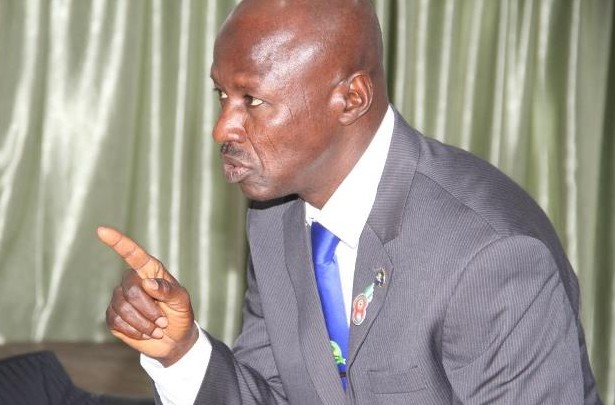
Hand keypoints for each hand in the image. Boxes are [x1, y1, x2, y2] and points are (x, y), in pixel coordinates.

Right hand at [98, 226, 197, 365]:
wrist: (174, 339)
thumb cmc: (180, 314)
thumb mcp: (182, 301)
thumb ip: (169, 290)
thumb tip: (148, 283)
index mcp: (150, 271)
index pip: (133, 253)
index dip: (118, 242)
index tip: (102, 230)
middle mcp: (133, 281)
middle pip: (131, 290)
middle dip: (149, 310)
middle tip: (163, 321)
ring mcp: (120, 298)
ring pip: (123, 308)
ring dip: (144, 323)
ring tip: (157, 328)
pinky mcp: (113, 316)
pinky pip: (116, 321)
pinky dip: (134, 331)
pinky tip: (145, 333)